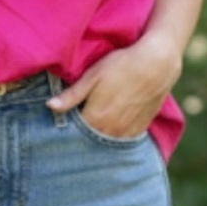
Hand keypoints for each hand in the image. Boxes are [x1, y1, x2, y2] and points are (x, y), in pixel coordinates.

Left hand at [47, 36, 182, 138]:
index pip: (74, 132)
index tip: (64, 119)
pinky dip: (115, 135)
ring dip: (99, 136)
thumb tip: (49, 106)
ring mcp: (128, 132)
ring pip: (107, 142)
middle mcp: (112, 130)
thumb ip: (71, 95)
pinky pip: (123, 140)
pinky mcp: (140, 128)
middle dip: (82, 134)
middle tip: (78, 120)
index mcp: (96, 118)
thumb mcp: (92, 76)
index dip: (67, 126)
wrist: (157, 64)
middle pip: (90, 140)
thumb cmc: (121, 65)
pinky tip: (111, 124)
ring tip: (96, 121)